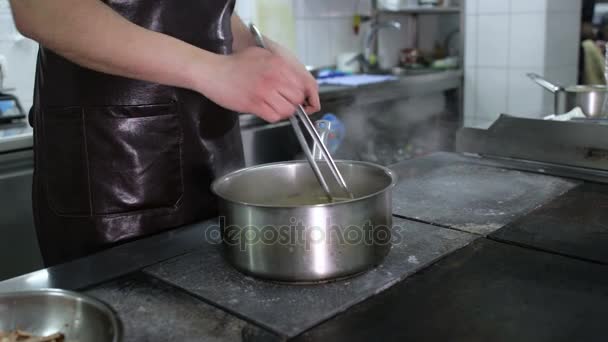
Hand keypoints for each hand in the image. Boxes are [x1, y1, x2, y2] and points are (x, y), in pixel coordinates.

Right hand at [196, 47, 319, 122]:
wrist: (212, 71)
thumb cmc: (234, 64)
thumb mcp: (262, 55)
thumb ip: (280, 66)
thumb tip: (296, 81)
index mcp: (279, 64)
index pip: (304, 84)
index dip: (305, 95)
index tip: (302, 100)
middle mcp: (275, 77)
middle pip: (297, 98)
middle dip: (293, 103)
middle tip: (283, 102)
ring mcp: (265, 91)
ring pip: (288, 110)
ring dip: (283, 111)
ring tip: (273, 106)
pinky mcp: (255, 104)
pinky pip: (274, 116)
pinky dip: (272, 116)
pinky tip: (264, 110)